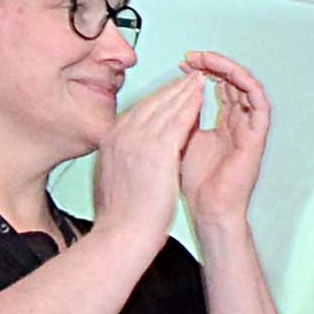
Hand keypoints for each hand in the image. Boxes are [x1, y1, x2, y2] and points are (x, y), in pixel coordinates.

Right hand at [92, 64, 211, 232]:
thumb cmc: (120, 218)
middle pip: (151, 103)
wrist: (121, 234)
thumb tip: (128, 159)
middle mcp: (122, 134)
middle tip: (188, 78)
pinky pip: (178, 118)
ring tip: (198, 79)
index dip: (158, 101)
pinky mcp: (157, 149)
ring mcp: (137, 139)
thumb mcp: (113, 180)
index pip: (138, 113)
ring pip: (165, 106)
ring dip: (183, 91)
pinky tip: (201, 95)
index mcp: (111, 141)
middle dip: (172, 90)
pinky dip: (190, 104)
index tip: (170, 94)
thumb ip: (121, 161)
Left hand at [177, 51, 272, 225]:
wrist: (207, 208)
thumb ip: (185, 116)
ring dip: (228, 69)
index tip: (183, 62)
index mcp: (226, 123)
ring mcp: (250, 129)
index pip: (220, 87)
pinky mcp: (257, 137)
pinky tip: (229, 75)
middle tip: (192, 56)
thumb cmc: (196, 182)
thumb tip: (174, 91)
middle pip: (233, 82)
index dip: (203, 71)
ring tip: (208, 60)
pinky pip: (261, 104)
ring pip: (247, 87)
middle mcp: (240, 123)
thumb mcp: (183, 138)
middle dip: (213, 65)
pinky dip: (247, 85)